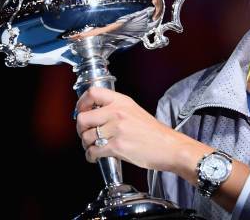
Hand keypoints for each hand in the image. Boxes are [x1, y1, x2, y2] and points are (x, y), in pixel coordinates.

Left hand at [75, 86, 189, 170]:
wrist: (169, 147)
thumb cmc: (154, 133)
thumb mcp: (135, 111)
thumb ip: (115, 109)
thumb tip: (93, 114)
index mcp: (122, 102)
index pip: (93, 93)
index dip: (81, 102)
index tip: (80, 110)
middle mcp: (118, 113)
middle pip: (83, 117)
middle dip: (80, 129)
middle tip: (85, 133)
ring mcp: (117, 129)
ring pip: (86, 137)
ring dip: (86, 145)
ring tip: (93, 147)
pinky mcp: (117, 146)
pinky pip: (93, 151)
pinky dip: (91, 156)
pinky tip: (96, 156)